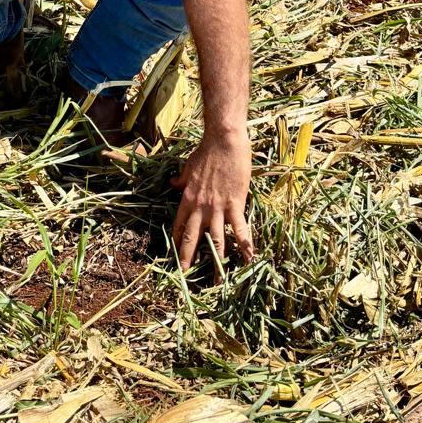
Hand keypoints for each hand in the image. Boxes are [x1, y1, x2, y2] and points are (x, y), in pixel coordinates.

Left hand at [171, 130, 253, 272]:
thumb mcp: (188, 166)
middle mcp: (200, 207)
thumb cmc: (206, 151)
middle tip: (185, 276)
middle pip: (192, 237)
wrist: (223, 142)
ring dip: (216, 262)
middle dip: (188, 258)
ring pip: (215, 240)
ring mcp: (217, 207)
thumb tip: (172, 183)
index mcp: (187, 198)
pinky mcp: (235, 205)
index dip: (177, 241)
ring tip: (217, 281)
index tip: (174, 255)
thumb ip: (181, 179)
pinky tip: (249, 259)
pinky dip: (244, 245)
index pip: (179, 225)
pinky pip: (239, 229)